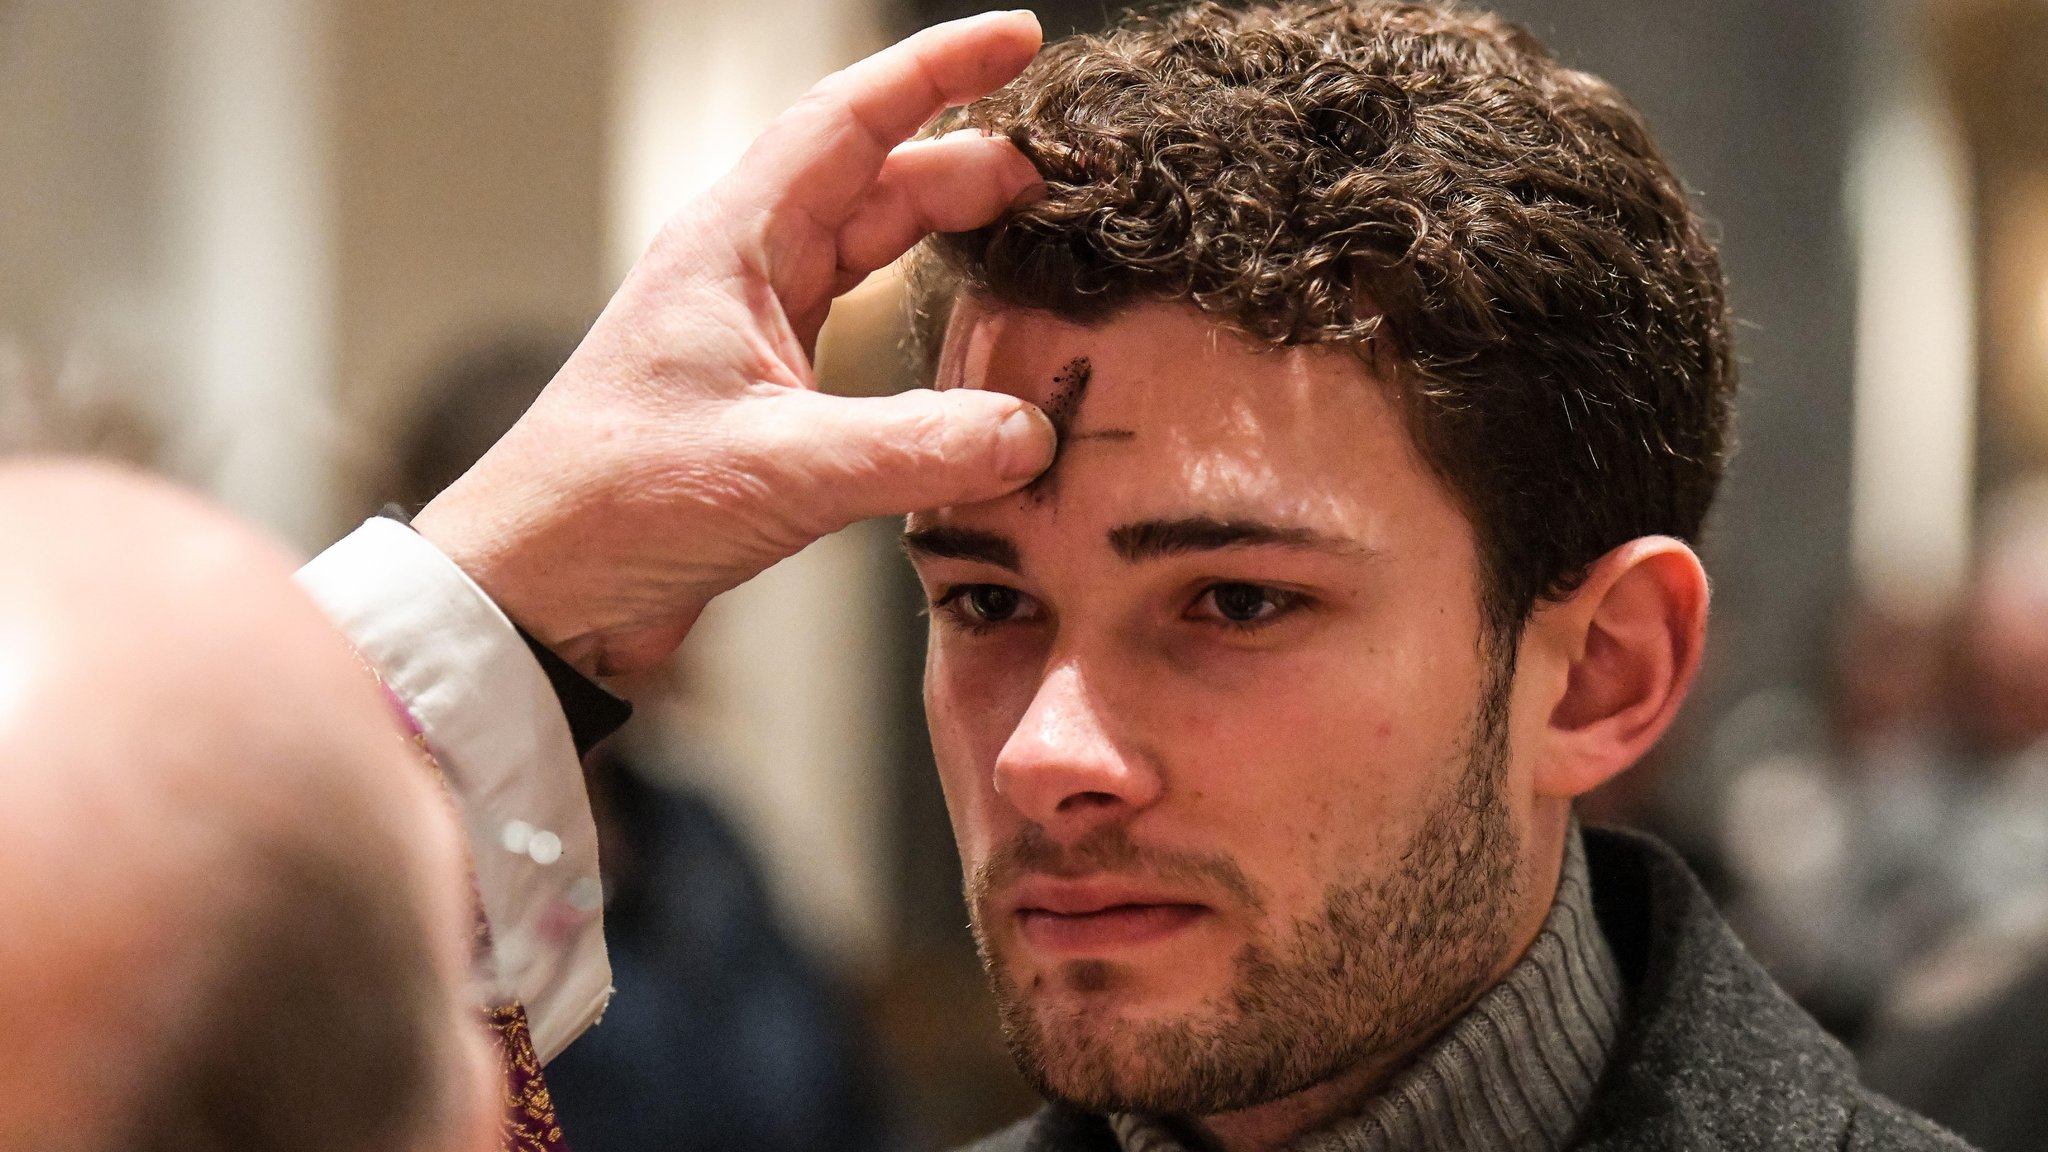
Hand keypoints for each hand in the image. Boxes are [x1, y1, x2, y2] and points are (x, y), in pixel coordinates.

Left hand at [413, 11, 1053, 677]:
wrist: (538, 586)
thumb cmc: (613, 501)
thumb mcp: (779, 467)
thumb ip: (915, 448)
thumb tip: (1028, 431)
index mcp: (730, 245)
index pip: (849, 120)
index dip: (937, 70)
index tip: (1016, 40)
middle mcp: (741, 273)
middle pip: (873, 181)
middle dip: (965, 161)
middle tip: (1054, 166)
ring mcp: (753, 334)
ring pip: (868, 252)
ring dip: (945, 234)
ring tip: (1026, 229)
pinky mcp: (765, 400)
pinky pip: (860, 329)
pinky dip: (920, 319)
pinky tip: (965, 337)